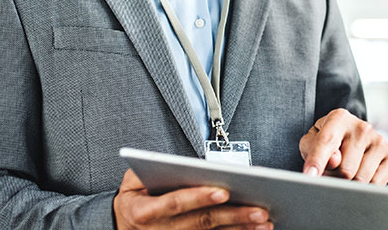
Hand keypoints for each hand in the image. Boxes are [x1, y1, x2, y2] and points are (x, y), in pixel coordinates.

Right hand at [113, 168, 271, 229]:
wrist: (122, 227)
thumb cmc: (134, 199)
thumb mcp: (132, 182)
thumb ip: (152, 170)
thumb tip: (182, 164)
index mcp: (146, 212)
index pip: (175, 203)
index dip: (199, 198)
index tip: (224, 191)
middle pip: (202, 222)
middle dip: (233, 216)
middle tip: (259, 209)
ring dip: (240, 229)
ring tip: (264, 222)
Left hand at [298, 108, 387, 184]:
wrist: (351, 137)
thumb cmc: (328, 142)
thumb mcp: (311, 141)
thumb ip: (313, 149)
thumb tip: (334, 161)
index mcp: (339, 118)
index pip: (327, 142)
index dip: (316, 161)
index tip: (309, 176)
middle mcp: (362, 127)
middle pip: (344, 170)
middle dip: (333, 178)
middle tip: (330, 173)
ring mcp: (379, 141)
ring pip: (360, 180)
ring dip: (349, 184)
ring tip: (345, 173)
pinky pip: (376, 184)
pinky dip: (365, 187)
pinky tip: (359, 175)